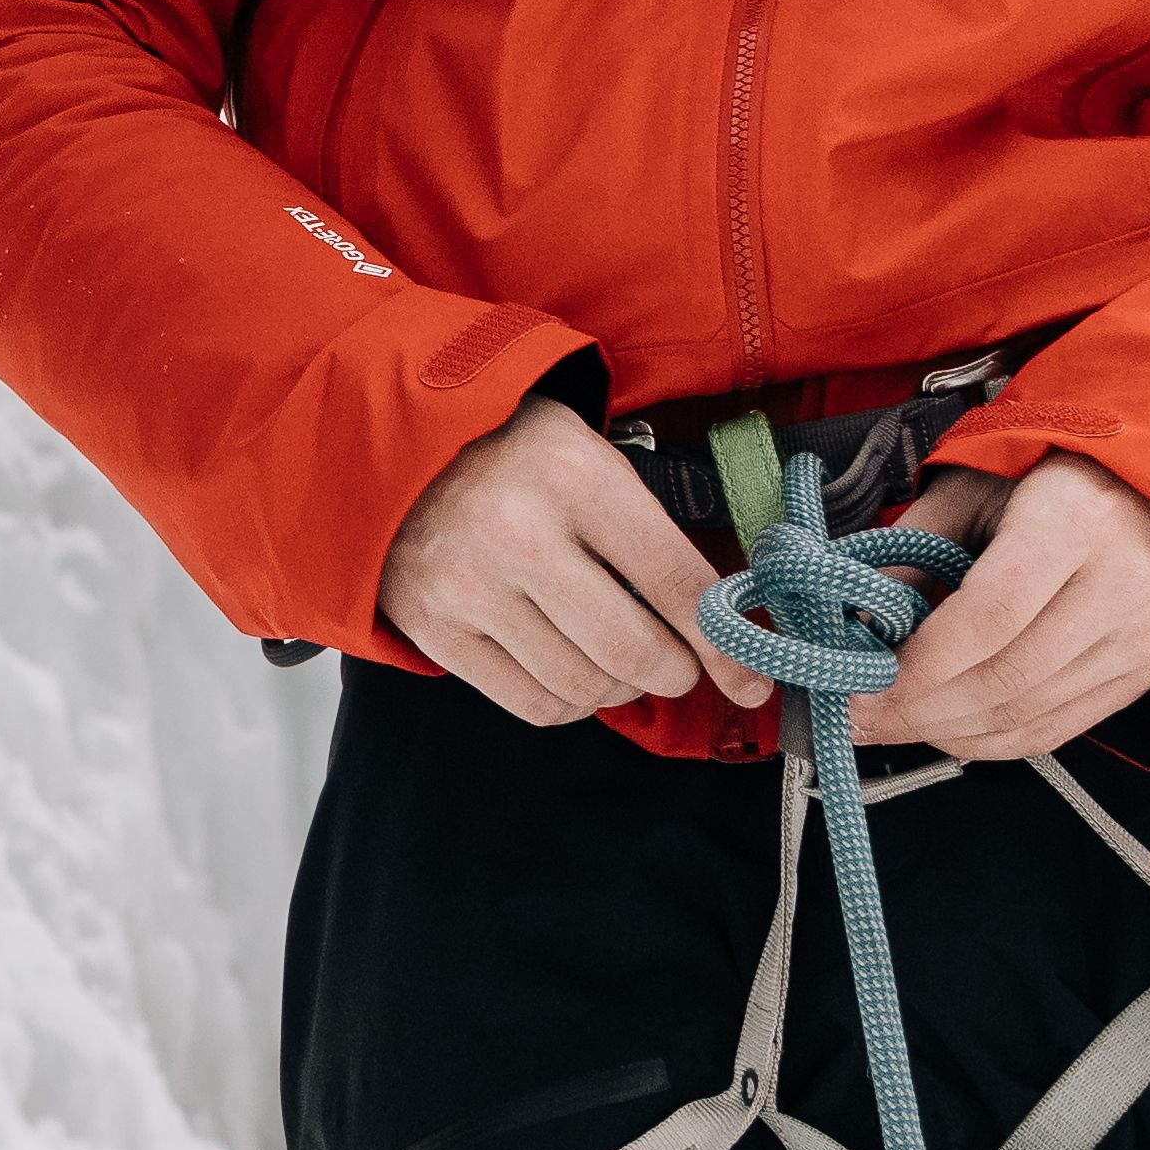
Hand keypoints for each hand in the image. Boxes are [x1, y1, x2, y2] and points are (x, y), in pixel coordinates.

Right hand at [378, 381, 773, 728]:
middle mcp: (516, 533)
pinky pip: (530, 705)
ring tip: (617, 658)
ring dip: (620, 688)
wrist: (396, 444)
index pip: (675, 581)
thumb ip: (655, 535)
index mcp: (574, 476)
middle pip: (632, 652)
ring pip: (583, 688)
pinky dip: (569, 703)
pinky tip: (571, 669)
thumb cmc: (517, 454)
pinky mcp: (432, 626)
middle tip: (677, 662)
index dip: (727, 644)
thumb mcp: (592, 459)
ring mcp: (467, 586)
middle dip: (674, 671)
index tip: (752, 679)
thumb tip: (727, 624)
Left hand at [866, 453, 1149, 761]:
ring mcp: (1143, 634)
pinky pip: (1057, 729)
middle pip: (1007, 675)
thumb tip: (857, 624)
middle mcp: (1125, 581)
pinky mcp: (1145, 671)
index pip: (992, 615)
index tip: (866, 684)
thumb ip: (912, 551)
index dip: (922, 663)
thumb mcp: (970, 486)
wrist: (1145, 485)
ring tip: (894, 722)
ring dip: (949, 731)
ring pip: (1029, 713)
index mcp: (1078, 517)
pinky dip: (993, 741)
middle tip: (861, 716)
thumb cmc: (1051, 473)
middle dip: (920, 708)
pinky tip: (948, 730)